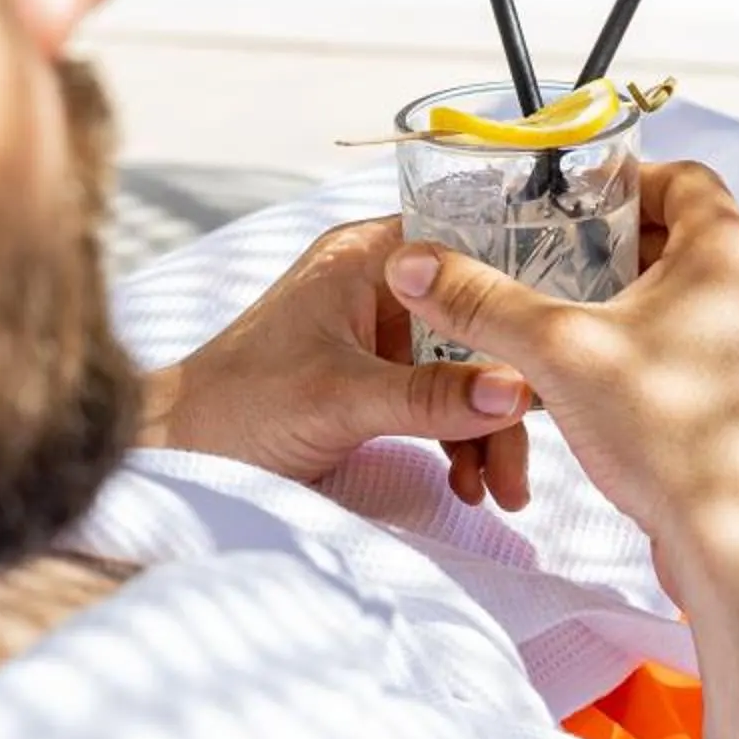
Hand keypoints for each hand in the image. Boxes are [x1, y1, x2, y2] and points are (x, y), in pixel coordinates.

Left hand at [137, 216, 533, 506]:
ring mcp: (377, 336)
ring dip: (486, 428)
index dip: (517, 288)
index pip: (466, 247)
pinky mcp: (375, 383)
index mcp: (365, 257)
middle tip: (525, 453)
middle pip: (474, 322)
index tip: (563, 336)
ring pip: (463, 368)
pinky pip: (440, 401)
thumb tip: (514, 391)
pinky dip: (459, 442)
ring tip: (500, 491)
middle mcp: (378, 286)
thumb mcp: (340, 400)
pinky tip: (470, 485)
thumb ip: (430, 396)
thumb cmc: (235, 408)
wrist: (175, 461)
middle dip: (504, 390)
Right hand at [385, 162, 738, 600]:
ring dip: (630, 302)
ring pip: (691, 299)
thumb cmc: (666, 436)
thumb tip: (411, 264)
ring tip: (566, 324)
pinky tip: (602, 385)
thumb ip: (481, 301)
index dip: (620, 181)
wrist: (736, 548)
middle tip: (549, 262)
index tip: (566, 203)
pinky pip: (702, 350)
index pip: (682, 177)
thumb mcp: (556, 354)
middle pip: (681, 238)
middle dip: (611, 248)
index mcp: (731, 252)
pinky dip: (654, 350)